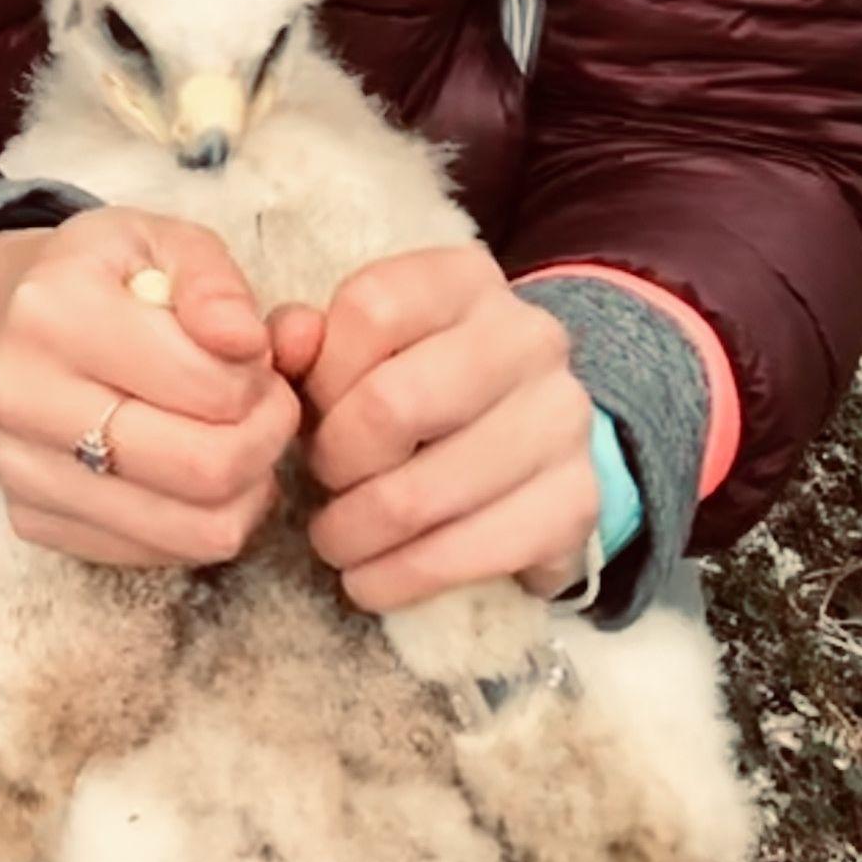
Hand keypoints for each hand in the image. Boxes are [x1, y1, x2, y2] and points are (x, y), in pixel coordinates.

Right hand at [0, 209, 303, 570]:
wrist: (5, 322)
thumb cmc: (103, 279)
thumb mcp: (162, 242)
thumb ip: (214, 282)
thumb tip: (247, 341)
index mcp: (53, 308)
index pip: (206, 384)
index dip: (261, 379)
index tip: (257, 361)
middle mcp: (19, 393)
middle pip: (202, 470)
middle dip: (265, 443)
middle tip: (268, 410)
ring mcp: (18, 465)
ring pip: (190, 532)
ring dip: (244, 493)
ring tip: (237, 442)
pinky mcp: (30, 518)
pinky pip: (157, 557)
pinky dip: (198, 523)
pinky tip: (190, 473)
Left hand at [269, 246, 600, 613]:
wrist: (527, 433)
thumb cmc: (414, 380)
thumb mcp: (358, 345)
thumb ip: (307, 340)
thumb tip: (282, 344)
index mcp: (463, 280)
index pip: (372, 309)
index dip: (323, 374)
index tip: (310, 414)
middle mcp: (527, 337)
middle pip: (393, 405)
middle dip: (336, 461)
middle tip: (321, 485)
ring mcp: (564, 418)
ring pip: (425, 493)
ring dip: (359, 533)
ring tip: (335, 542)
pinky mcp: (579, 500)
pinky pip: (475, 552)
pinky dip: (406, 578)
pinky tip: (374, 581)